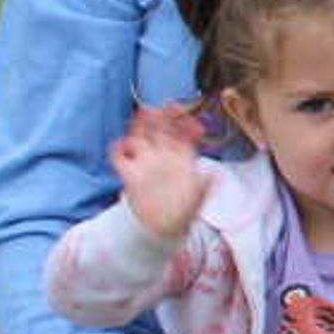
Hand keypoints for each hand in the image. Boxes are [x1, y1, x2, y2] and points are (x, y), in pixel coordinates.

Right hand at [108, 102, 209, 241]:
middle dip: (160, 118)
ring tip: (142, 112)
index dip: (183, 124)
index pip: (182, 136)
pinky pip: (120, 159)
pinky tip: (121, 145)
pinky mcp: (130, 175)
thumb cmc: (183, 210)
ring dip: (140, 126)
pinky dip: (118, 151)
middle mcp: (163, 158)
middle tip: (162, 106)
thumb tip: (215, 177)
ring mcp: (146, 164)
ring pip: (140, 139)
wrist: (162, 226)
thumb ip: (205, 188)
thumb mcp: (198, 200)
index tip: (185, 115)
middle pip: (160, 132)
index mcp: (181, 160)